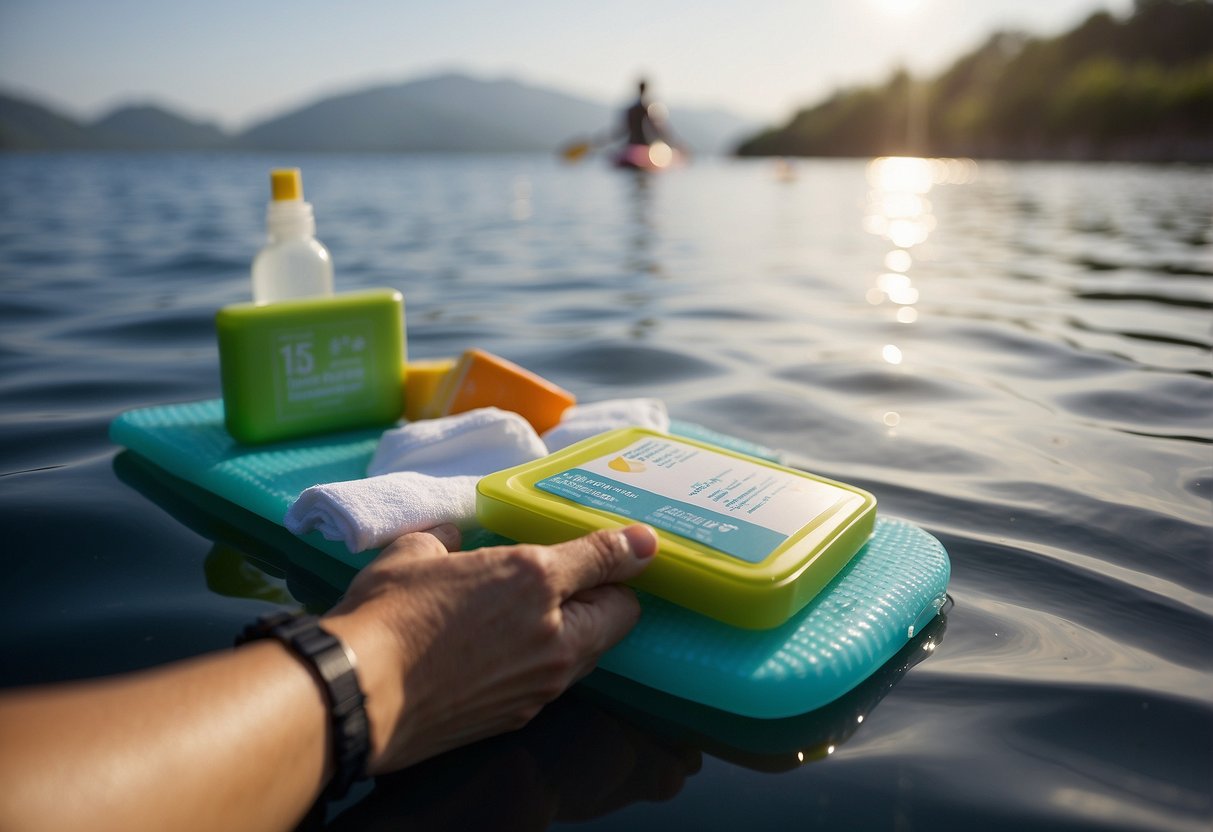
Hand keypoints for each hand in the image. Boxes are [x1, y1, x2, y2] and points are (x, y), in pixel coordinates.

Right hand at [322, 523, 658, 773]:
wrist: (357, 696)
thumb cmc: (385, 615)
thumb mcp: (420, 552)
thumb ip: (454, 541)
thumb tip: (460, 540)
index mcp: (532, 577)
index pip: (606, 557)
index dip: (629, 548)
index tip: (641, 544)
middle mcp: (553, 633)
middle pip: (621, 614)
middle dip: (610, 595)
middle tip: (580, 582)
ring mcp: (541, 682)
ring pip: (592, 653)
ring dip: (580, 632)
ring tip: (540, 618)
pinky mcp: (521, 715)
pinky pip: (555, 682)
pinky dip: (546, 664)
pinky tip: (507, 655)